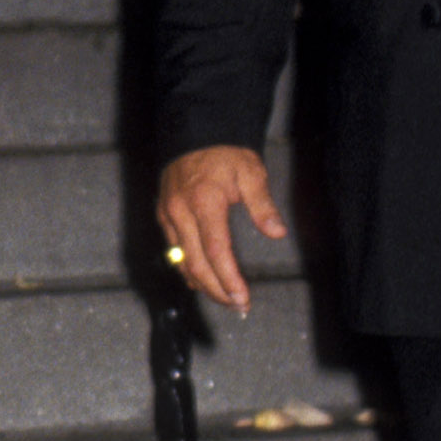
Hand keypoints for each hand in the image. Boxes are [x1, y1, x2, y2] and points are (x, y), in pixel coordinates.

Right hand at [157, 144, 283, 311]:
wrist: (194, 134)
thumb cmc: (225, 154)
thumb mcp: (251, 172)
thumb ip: (263, 204)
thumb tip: (277, 233)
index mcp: (204, 203)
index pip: (216, 251)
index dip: (229, 278)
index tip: (242, 297)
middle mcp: (181, 213)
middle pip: (197, 264)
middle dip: (217, 289)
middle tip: (238, 306)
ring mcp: (168, 215)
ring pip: (182, 261)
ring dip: (203, 284)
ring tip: (225, 298)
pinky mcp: (163, 216)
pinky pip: (174, 251)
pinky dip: (188, 269)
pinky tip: (202, 280)